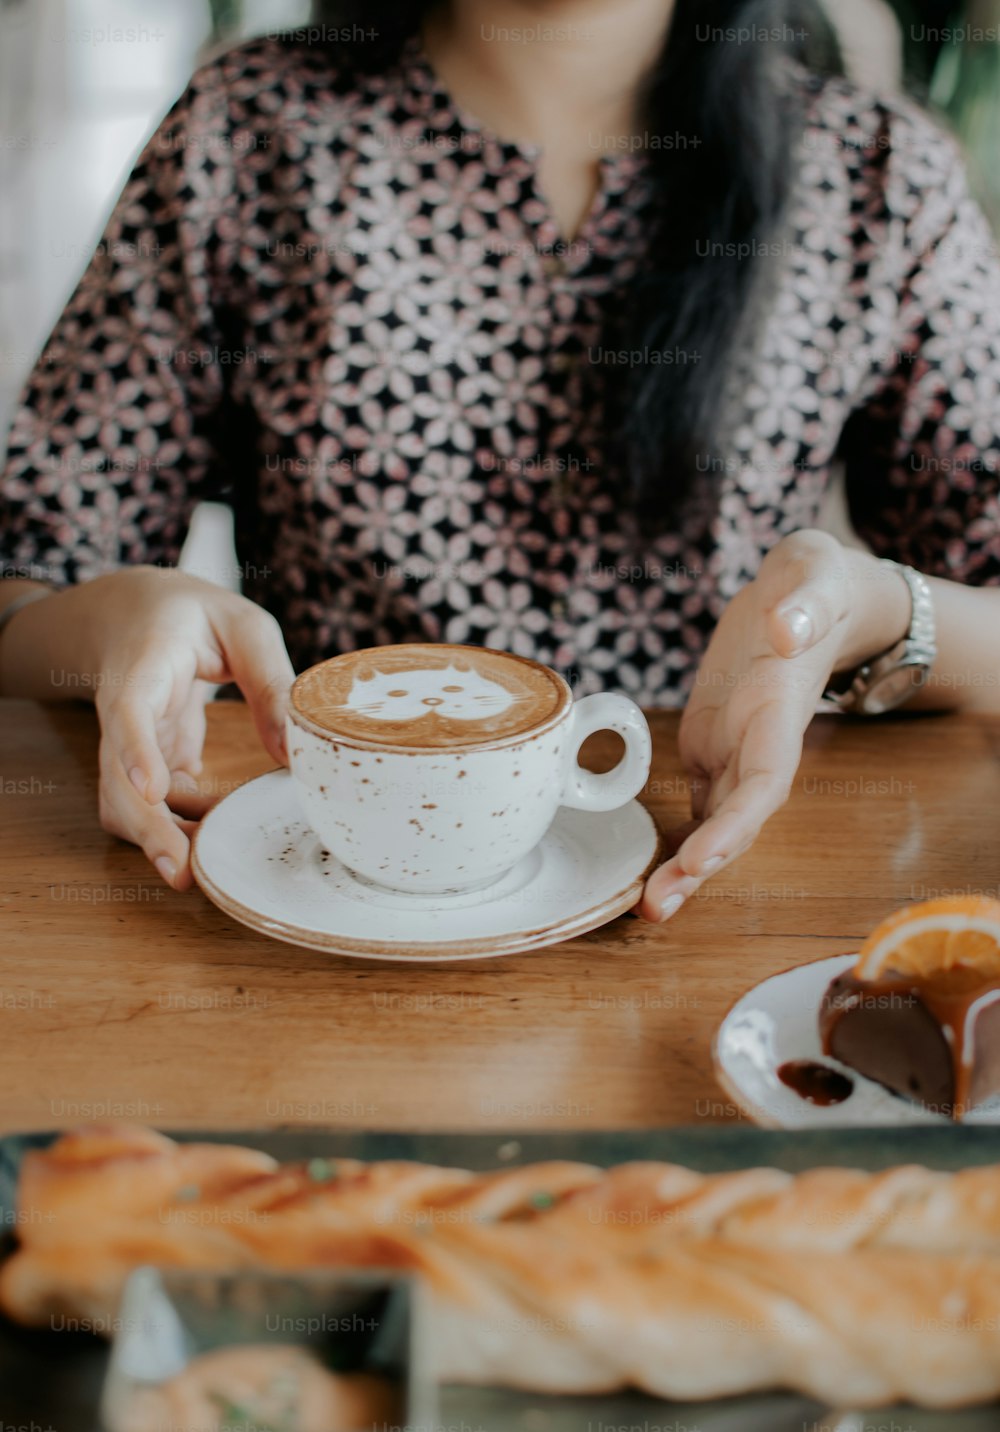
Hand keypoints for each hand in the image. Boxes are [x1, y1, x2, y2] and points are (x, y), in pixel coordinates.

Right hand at [62, 568, 292, 888]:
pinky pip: (153, 810)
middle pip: (117, 781)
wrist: (130, 612)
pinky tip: (222, 832)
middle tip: (183, 874)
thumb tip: (295, 754)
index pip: (129, 711)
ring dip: (165, 839)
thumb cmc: (192, 614)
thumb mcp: (243, 625)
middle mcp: (124, 714)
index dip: (138, 752)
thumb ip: (270, 680)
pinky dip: (182, 829)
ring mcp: (128, 746)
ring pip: (127, 807)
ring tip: (216, 862)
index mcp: (144, 666)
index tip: (154, 790)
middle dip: (147, 830)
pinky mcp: (144, 766)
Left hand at [638, 530, 910, 921]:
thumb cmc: (816, 584)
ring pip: (712, 821)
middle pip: (735, 820)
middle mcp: (761, 744)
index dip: (735, 824)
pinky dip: (674, 835)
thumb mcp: (817, 575)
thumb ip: (805, 602)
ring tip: (648, 906)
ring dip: (684, 866)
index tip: (702, 858)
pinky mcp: (712, 743)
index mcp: (781, 712)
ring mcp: (736, 749)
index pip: (764, 783)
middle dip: (701, 867)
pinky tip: (648, 871)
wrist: (806, 596)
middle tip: (656, 906)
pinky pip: (696, 800)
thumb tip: (785, 629)